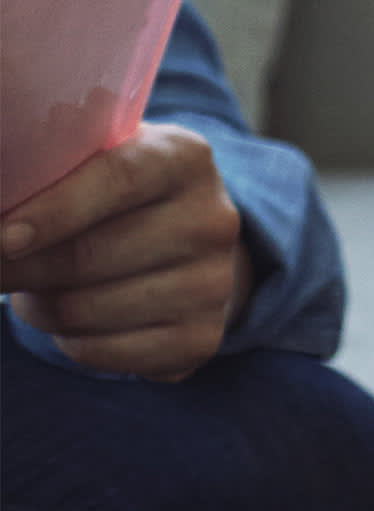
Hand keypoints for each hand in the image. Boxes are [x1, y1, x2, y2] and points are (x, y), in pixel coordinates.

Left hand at [0, 126, 255, 381]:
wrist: (186, 242)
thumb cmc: (113, 196)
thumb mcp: (97, 160)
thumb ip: (52, 172)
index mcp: (184, 158)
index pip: (117, 179)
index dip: (53, 211)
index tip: (1, 238)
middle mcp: (211, 220)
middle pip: (86, 256)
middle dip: (17, 269)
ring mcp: (214, 283)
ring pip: (82, 310)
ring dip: (36, 306)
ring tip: (36, 288)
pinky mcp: (201, 337)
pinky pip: (98, 352)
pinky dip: (67, 340)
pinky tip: (73, 318)